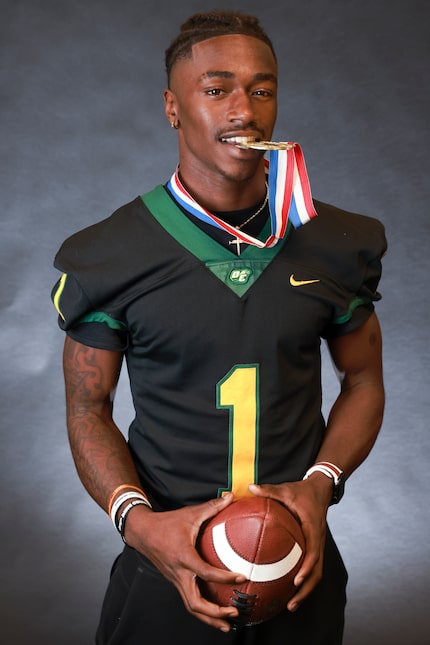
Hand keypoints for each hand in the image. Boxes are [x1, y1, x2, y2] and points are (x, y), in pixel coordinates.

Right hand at [123, 493, 246, 631]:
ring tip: (228, 624)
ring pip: (191, 607)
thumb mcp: (190, 513)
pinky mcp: (175, 582)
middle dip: (215, 613)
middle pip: (195, 603)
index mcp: (184, 557)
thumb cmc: (166, 523)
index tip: (242, 578)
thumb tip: (231, 496)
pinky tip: (215, 612)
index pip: (205, 573)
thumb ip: (212, 506)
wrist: (142, 532)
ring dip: (209, 618)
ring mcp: (175, 580)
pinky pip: (188, 600)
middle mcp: (179, 573)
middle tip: (234, 613)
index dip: (225, 577)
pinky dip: (202, 610)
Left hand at [249, 475, 331, 611]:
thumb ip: (269, 490)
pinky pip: (310, 567)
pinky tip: (287, 588)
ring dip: (305, 591)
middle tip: (290, 605)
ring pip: (316, 574)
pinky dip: (302, 580)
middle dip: (305, 591)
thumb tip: (250, 487)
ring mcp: (317, 546)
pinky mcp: (313, 547)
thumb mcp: (286, 489)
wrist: (320, 489)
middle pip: (317, 572)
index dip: (307, 568)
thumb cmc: (303, 491)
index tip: (296, 581)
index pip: (313, 552)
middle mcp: (318, 541)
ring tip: (290, 605)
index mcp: (313, 529)